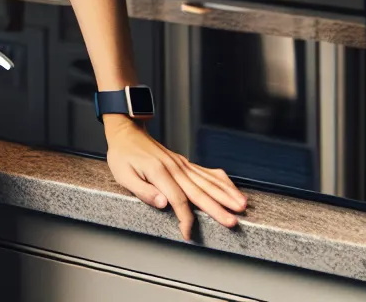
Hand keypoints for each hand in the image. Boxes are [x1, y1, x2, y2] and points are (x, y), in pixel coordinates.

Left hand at [104, 117, 247, 239]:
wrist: (126, 132)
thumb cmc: (122, 155)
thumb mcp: (123, 175)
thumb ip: (143, 191)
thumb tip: (163, 203)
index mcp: (159, 172)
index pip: (178, 199)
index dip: (184, 218)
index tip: (187, 233)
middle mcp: (175, 167)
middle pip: (200, 191)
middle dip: (218, 208)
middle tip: (233, 221)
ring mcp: (182, 164)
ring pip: (208, 181)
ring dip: (226, 193)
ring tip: (242, 205)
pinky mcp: (185, 163)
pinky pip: (207, 172)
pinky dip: (222, 181)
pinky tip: (233, 189)